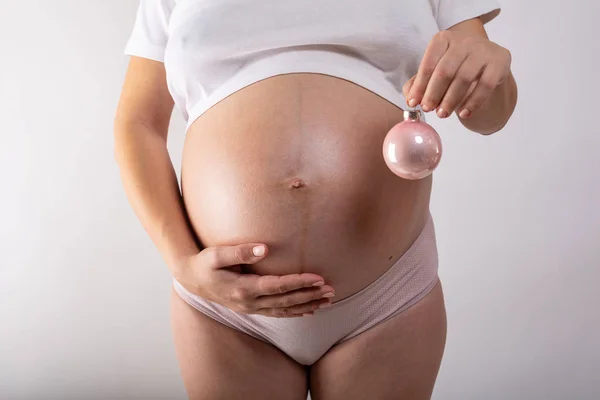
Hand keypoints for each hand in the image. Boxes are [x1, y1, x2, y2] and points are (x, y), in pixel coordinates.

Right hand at [175, 244, 334, 317]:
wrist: (191, 279)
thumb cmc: (204, 263)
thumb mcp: (216, 254)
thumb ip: (240, 251)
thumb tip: (264, 248)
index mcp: (243, 289)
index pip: (277, 287)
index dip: (299, 282)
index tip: (318, 277)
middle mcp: (249, 303)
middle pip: (286, 301)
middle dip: (310, 295)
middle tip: (331, 290)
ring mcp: (250, 309)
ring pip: (284, 310)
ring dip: (307, 306)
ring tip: (327, 300)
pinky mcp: (251, 309)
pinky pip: (277, 314)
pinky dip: (295, 313)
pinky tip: (309, 311)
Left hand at [402, 29, 510, 118]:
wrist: (486, 63)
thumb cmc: (454, 68)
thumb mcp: (434, 72)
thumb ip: (418, 84)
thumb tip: (410, 99)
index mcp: (444, 39)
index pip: (429, 63)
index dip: (420, 86)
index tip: (413, 103)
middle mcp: (464, 40)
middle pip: (445, 70)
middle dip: (434, 93)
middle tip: (428, 110)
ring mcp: (484, 49)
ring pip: (464, 78)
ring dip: (451, 100)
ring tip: (442, 114)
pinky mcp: (500, 61)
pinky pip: (485, 85)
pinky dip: (473, 102)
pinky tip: (463, 114)